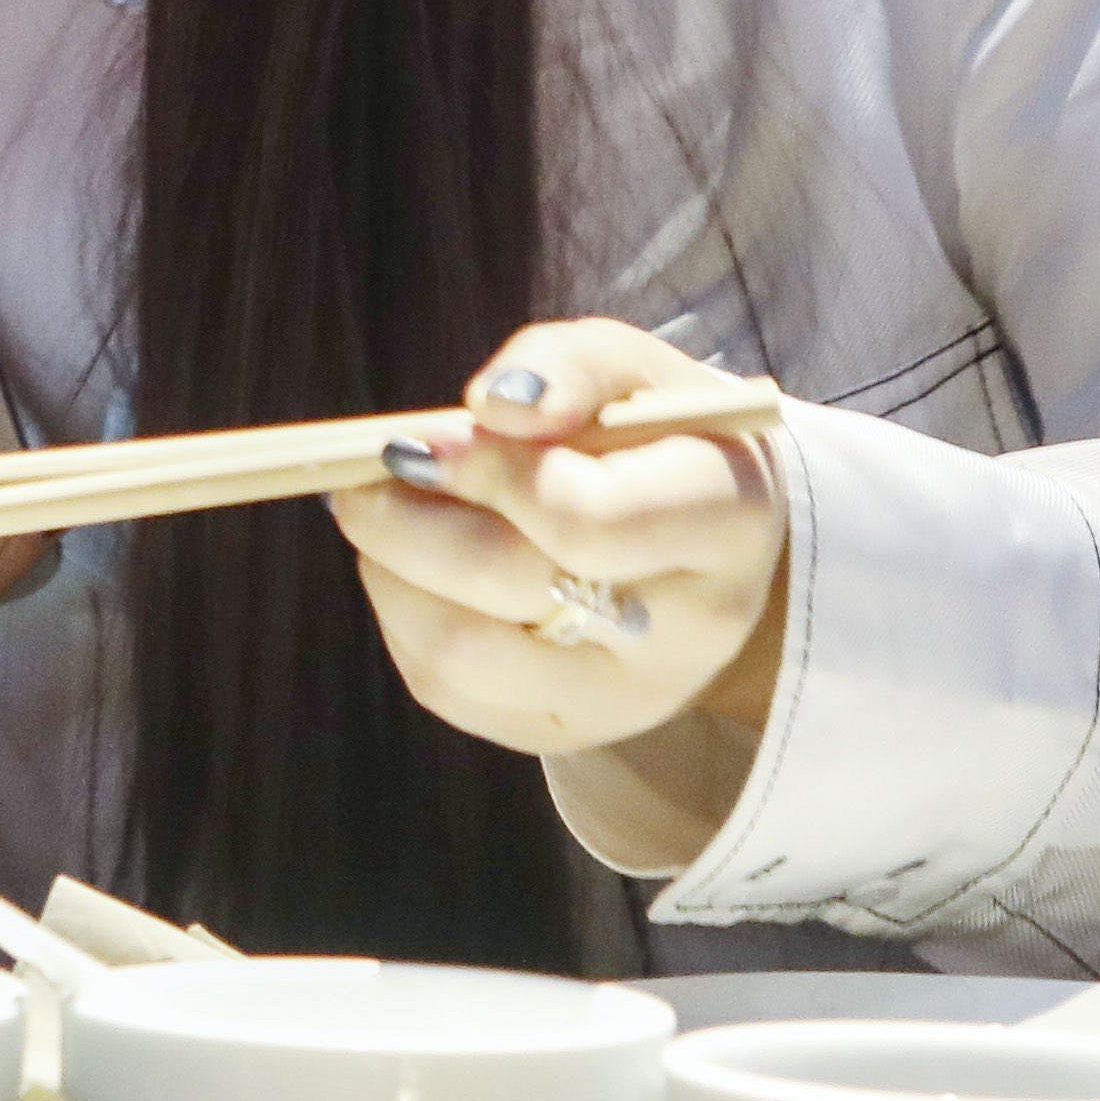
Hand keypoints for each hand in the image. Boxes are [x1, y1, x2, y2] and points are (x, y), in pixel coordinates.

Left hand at [330, 320, 789, 762]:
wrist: (708, 539)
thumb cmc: (658, 438)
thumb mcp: (632, 370)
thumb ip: (568, 368)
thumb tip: (492, 407)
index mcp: (726, 521)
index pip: (590, 520)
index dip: (488, 473)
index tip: (419, 435)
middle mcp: (689, 631)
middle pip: (508, 587)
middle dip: (407, 521)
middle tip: (373, 469)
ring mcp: (627, 699)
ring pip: (460, 655)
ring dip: (391, 570)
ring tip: (388, 511)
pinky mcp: (563, 732)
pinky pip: (444, 688)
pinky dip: (403, 615)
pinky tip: (418, 565)